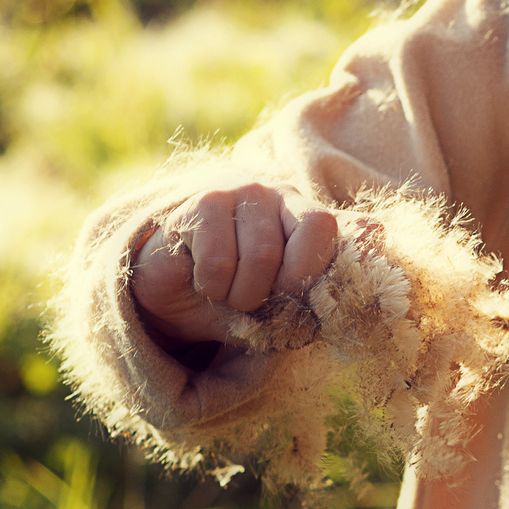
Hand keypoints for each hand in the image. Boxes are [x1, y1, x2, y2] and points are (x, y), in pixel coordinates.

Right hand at [131, 182, 337, 350]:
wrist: (178, 290)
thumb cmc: (236, 293)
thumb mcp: (276, 306)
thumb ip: (305, 302)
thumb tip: (330, 315)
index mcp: (301, 213)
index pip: (320, 225)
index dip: (305, 269)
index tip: (287, 294)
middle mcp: (271, 194)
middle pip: (277, 252)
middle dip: (260, 295)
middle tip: (245, 300)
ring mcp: (235, 193)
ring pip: (253, 257)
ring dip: (235, 294)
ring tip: (224, 289)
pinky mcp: (200, 205)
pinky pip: (216, 261)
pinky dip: (210, 285)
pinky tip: (202, 276)